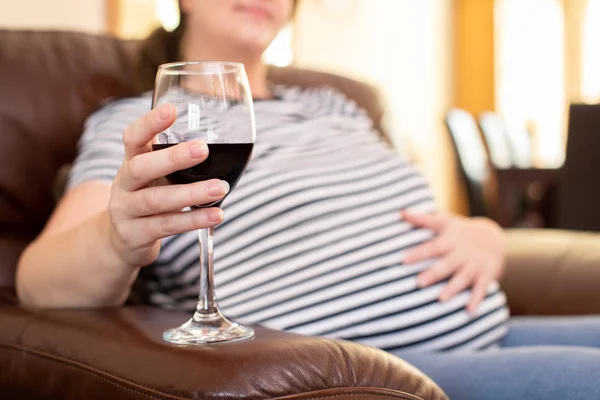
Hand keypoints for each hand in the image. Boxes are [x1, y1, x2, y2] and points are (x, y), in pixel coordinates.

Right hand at [108, 103, 229, 267]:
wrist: (120, 242)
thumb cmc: (148, 198)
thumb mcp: (154, 177)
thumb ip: (175, 163)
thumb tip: (222, 147)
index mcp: (130, 162)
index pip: (133, 138)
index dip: (149, 123)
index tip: (171, 109)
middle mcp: (124, 185)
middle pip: (141, 167)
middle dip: (173, 157)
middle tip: (203, 149)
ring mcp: (126, 211)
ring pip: (156, 200)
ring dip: (191, 194)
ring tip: (220, 188)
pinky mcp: (135, 235)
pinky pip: (166, 226)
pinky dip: (193, 221)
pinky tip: (216, 215)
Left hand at [401, 211, 505, 312]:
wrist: (493, 237)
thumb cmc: (458, 230)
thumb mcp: (444, 221)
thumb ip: (422, 219)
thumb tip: (401, 212)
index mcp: (450, 239)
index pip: (432, 247)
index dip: (418, 254)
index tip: (403, 260)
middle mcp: (462, 253)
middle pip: (446, 265)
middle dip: (433, 274)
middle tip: (418, 283)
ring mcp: (475, 265)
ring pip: (462, 278)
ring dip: (452, 289)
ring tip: (440, 299)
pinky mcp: (486, 275)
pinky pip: (481, 289)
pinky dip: (476, 300)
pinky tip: (469, 311)